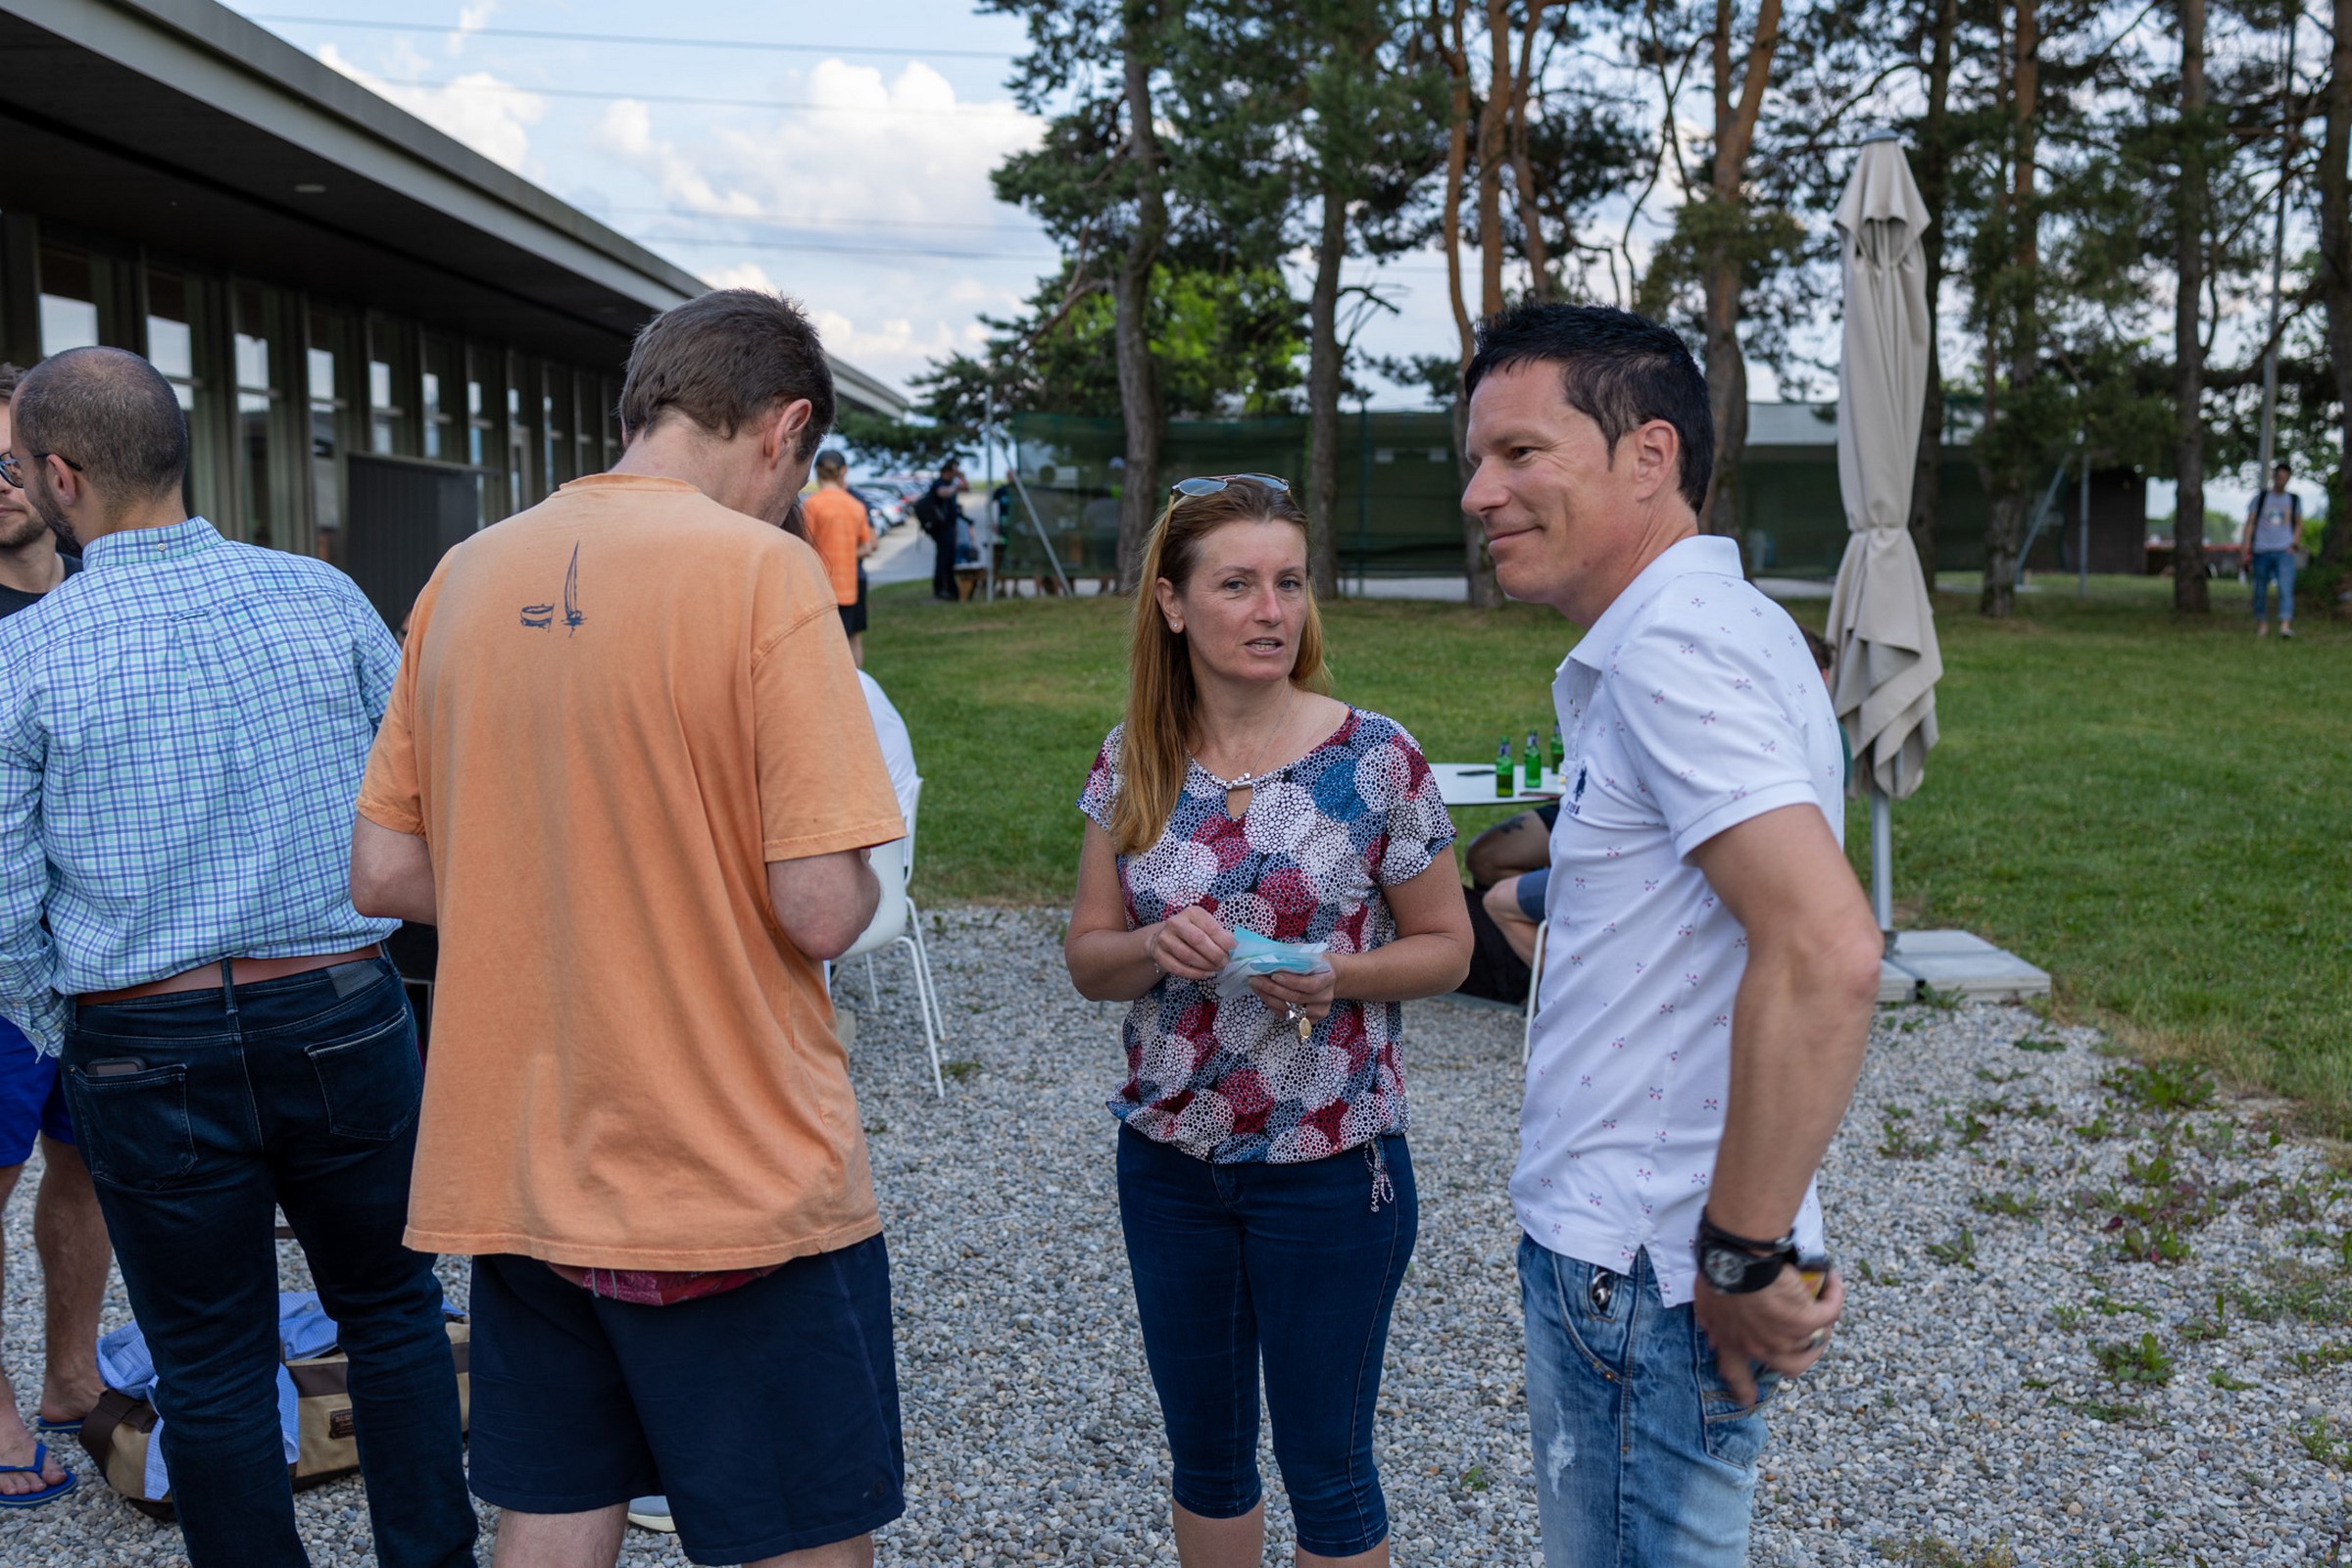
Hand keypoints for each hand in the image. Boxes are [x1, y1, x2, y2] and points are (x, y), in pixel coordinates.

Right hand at [1145, 906, 1234, 980]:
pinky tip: (1206, 974)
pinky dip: (1195, 974)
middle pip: (1197, 940)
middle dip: (1215, 954)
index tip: (1234, 949)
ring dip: (1206, 965)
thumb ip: (1219, 934)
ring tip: (1217, 968)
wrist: (1165, 937)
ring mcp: (1164, 939)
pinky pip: (1178, 968)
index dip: (1223, 940)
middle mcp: (1175, 923)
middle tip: (1225, 963)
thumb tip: (1235, 948)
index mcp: (1191, 913)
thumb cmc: (1192, 931)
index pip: (1209, 926)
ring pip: (1187, 956)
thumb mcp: (1205, 926)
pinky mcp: (1159, 954)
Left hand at [1248, 957, 1338, 1022]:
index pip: (1310, 985)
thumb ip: (1294, 955)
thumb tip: (1272, 955)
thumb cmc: (1316, 963)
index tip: (1274, 975)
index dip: (1291, 982)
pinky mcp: (1311, 1020)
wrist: (1330, 977)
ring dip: (1269, 998)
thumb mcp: (1309, 954)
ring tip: (1256, 987)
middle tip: (1255, 980)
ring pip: (1290, 1010)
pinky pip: (1288, 1017)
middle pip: (1297, 998)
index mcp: (1328, 978)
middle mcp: (1325, 997)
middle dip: (1273, 989)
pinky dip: (1273, 1007)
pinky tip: (1264, 996)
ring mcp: (1319, 1011)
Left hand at [1692, 1265, 1843, 1407]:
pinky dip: (1834, 1298)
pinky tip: (1833, 1282)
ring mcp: (1786, 1338)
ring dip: (1820, 1321)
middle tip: (1811, 1339)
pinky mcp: (1807, 1322)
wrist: (1738, 1260)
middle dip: (1805, 1354)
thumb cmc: (1718, 1274)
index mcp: (1733, 1343)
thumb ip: (1711, 1322)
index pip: (1736, 1373)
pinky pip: (1829, 1313)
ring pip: (1814, 1340)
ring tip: (1822, 1299)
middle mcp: (1762, 1348)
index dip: (1743, 1388)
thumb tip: (1713, 1336)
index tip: (1747, 1399)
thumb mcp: (1705, 1303)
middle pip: (1791, 1365)